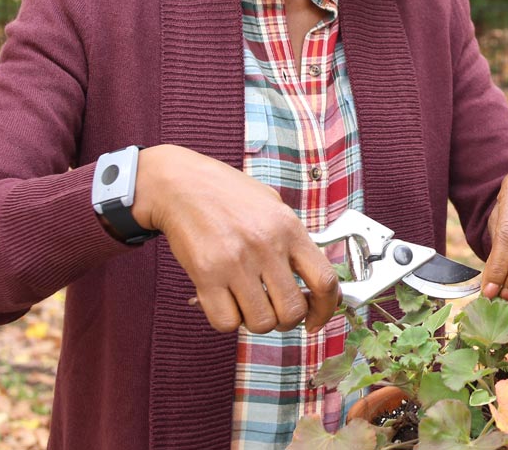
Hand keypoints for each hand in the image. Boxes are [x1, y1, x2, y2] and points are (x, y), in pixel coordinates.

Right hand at [132, 145, 339, 333]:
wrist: (181, 184)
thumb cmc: (229, 195)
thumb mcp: (274, 207)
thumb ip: (297, 244)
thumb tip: (322, 287)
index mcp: (289, 228)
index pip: (325, 281)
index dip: (326, 309)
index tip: (316, 320)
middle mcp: (266, 246)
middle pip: (293, 311)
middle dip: (287, 320)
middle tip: (275, 310)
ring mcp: (236, 262)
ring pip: (261, 323)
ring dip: (256, 321)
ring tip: (247, 302)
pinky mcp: (206, 275)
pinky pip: (226, 323)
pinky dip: (227, 320)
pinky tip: (224, 300)